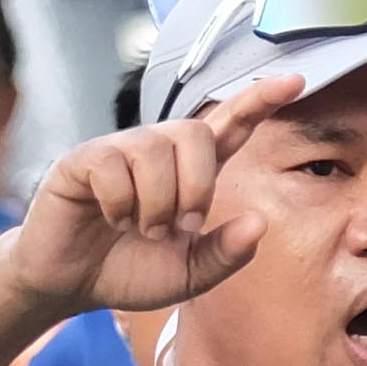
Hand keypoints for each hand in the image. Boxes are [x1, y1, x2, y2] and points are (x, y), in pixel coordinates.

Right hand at [11, 74, 309, 322]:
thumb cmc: (128, 271)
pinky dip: (120, 204)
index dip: (259, 101)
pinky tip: (110, 220)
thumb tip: (258, 223)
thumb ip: (225, 254)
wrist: (70, 284)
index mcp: (188, 172)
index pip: (229, 125)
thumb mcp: (187, 274)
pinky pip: (114, 167)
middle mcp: (156, 151)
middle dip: (198, 185)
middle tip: (182, 228)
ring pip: (155, 151)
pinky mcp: (82, 160)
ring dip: (157, 203)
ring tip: (141, 230)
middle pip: (195, 133)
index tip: (296, 81)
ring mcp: (118, 150)